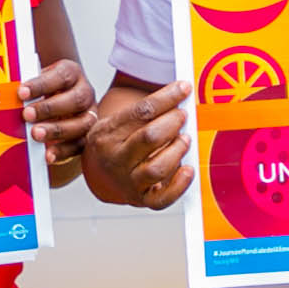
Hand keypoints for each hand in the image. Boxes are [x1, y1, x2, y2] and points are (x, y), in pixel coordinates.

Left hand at [20, 57, 95, 183]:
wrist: (57, 107)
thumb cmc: (41, 93)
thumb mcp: (35, 83)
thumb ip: (24, 86)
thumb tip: (1, 89)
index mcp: (71, 73)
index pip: (61, 75)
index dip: (42, 84)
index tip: (21, 92)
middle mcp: (84, 92)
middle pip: (76, 99)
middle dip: (50, 108)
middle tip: (26, 115)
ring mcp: (89, 115)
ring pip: (82, 123)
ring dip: (57, 130)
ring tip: (35, 134)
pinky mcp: (86, 136)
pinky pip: (80, 145)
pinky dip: (63, 151)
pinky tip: (47, 155)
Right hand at [83, 79, 195, 209]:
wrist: (100, 174)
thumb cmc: (117, 142)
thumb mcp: (119, 122)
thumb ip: (144, 112)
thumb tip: (180, 94)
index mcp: (107, 134)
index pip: (141, 112)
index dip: (166, 98)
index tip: (184, 88)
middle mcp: (115, 159)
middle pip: (148, 138)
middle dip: (172, 122)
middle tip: (182, 115)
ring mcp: (128, 182)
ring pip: (156, 169)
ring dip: (177, 150)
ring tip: (185, 139)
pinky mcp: (141, 199)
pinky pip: (162, 199)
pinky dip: (179, 185)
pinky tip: (188, 169)